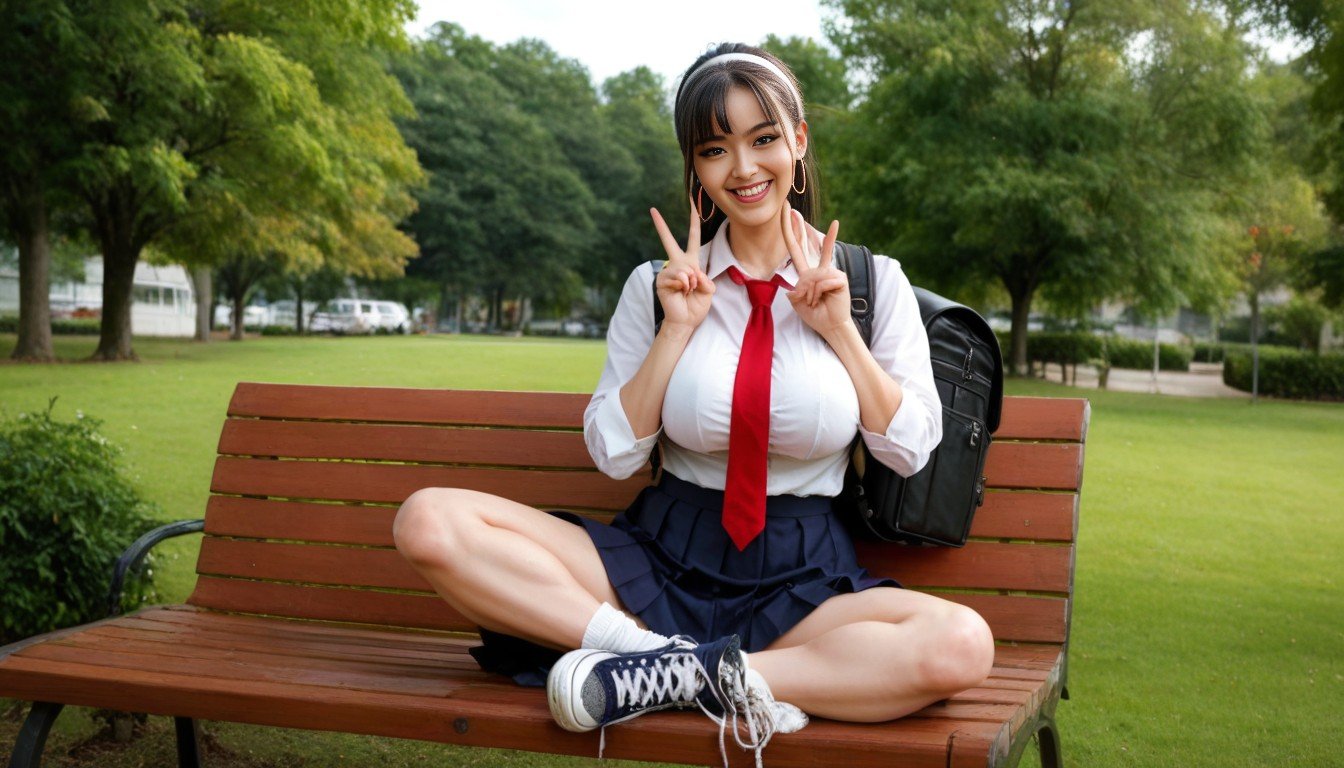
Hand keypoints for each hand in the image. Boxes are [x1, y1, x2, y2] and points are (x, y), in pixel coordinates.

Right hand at [650, 203, 714, 330]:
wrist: (686, 321)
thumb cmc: (697, 305)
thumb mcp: (709, 289)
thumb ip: (704, 278)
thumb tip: (689, 273)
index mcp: (691, 262)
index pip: (693, 238)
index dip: (693, 222)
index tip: (692, 205)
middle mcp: (678, 264)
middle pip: (668, 241)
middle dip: (660, 225)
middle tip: (652, 210)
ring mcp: (668, 271)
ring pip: (684, 268)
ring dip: (692, 281)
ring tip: (689, 291)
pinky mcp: (662, 280)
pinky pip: (678, 277)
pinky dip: (685, 286)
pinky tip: (682, 292)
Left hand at [781, 206, 848, 337]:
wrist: (830, 325)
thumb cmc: (814, 313)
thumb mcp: (797, 301)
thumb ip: (796, 288)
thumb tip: (806, 278)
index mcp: (806, 273)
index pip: (796, 250)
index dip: (791, 234)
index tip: (789, 216)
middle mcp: (818, 269)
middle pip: (805, 244)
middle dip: (798, 227)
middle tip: (791, 208)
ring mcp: (830, 271)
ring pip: (812, 277)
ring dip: (810, 294)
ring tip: (815, 302)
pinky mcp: (840, 276)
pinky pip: (823, 281)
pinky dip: (820, 293)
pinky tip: (826, 298)